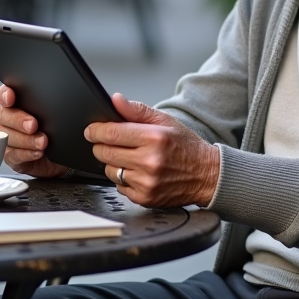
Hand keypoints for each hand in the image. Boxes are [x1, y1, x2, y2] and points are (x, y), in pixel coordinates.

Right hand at [0, 84, 69, 177]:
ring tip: (42, 142)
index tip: (11, 98)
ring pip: (6, 136)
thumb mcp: (53, 114)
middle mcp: (6, 119)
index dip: (4, 94)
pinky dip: (26, 154)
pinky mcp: (11, 157)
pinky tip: (38, 152)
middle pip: (1, 115)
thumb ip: (46, 105)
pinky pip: (12, 155)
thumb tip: (53, 99)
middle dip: (17, 119)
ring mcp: (6, 138)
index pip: (2, 94)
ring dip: (25, 139)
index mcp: (15, 103)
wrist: (61, 153)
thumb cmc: (55, 130)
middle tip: (33, 125)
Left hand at [85, 93, 219, 207]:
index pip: (111, 133)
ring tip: (128, 157)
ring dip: (113, 163)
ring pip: (110, 170)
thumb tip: (115, 100)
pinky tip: (137, 172)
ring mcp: (146, 182)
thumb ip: (137, 110)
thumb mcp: (165, 121)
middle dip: (101, 146)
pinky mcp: (145, 198)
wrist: (207, 175)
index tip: (91, 130)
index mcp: (154, 138)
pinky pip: (119, 187)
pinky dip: (123, 179)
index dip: (95, 130)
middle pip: (106, 152)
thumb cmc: (186, 146)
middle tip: (107, 142)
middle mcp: (149, 161)